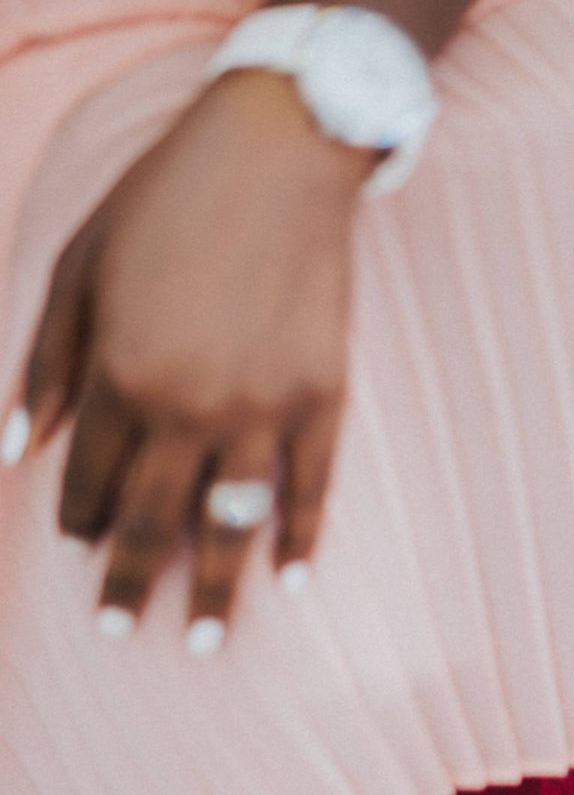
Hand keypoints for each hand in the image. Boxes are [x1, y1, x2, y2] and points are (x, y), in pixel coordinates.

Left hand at [6, 69, 373, 648]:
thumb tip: (9, 449)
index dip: (81, 519)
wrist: (278, 153)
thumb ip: (43, 364)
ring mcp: (261, 406)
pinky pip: (311, 487)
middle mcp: (187, 404)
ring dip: (216, 589)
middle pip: (152, 519)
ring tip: (205, 642)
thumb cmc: (164, 199)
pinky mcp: (322, 394)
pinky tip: (290, 583)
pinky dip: (301, 539)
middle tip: (121, 634)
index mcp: (118, 372)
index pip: (90, 476)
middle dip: (131, 584)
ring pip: (230, 523)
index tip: (80, 551)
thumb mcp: (78, 269)